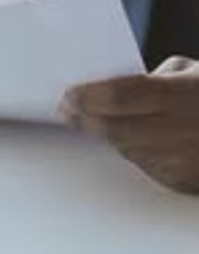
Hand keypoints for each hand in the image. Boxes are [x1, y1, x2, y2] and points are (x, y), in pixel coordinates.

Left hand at [58, 57, 198, 192]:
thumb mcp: (190, 71)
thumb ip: (151, 81)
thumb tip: (110, 93)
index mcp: (186, 94)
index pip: (122, 97)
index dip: (89, 97)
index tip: (68, 94)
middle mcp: (186, 130)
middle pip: (117, 130)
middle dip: (86, 120)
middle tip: (68, 110)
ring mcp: (185, 161)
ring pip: (127, 150)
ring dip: (107, 135)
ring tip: (93, 119)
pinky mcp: (185, 182)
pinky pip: (145, 166)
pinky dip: (132, 151)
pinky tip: (130, 137)